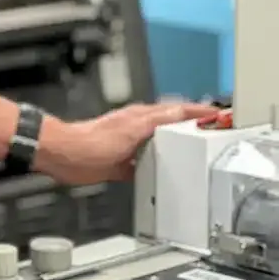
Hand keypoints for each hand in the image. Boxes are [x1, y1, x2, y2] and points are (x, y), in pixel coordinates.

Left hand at [37, 101, 223, 185]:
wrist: (63, 155)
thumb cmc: (88, 143)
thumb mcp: (129, 132)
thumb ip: (154, 124)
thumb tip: (178, 115)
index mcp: (141, 117)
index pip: (177, 111)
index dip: (198, 113)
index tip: (216, 114)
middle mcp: (136, 127)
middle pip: (171, 122)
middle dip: (192, 124)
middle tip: (212, 127)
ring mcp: (130, 142)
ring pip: (162, 139)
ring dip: (178, 142)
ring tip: (195, 146)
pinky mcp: (123, 159)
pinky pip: (149, 158)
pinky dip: (161, 160)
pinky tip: (165, 168)